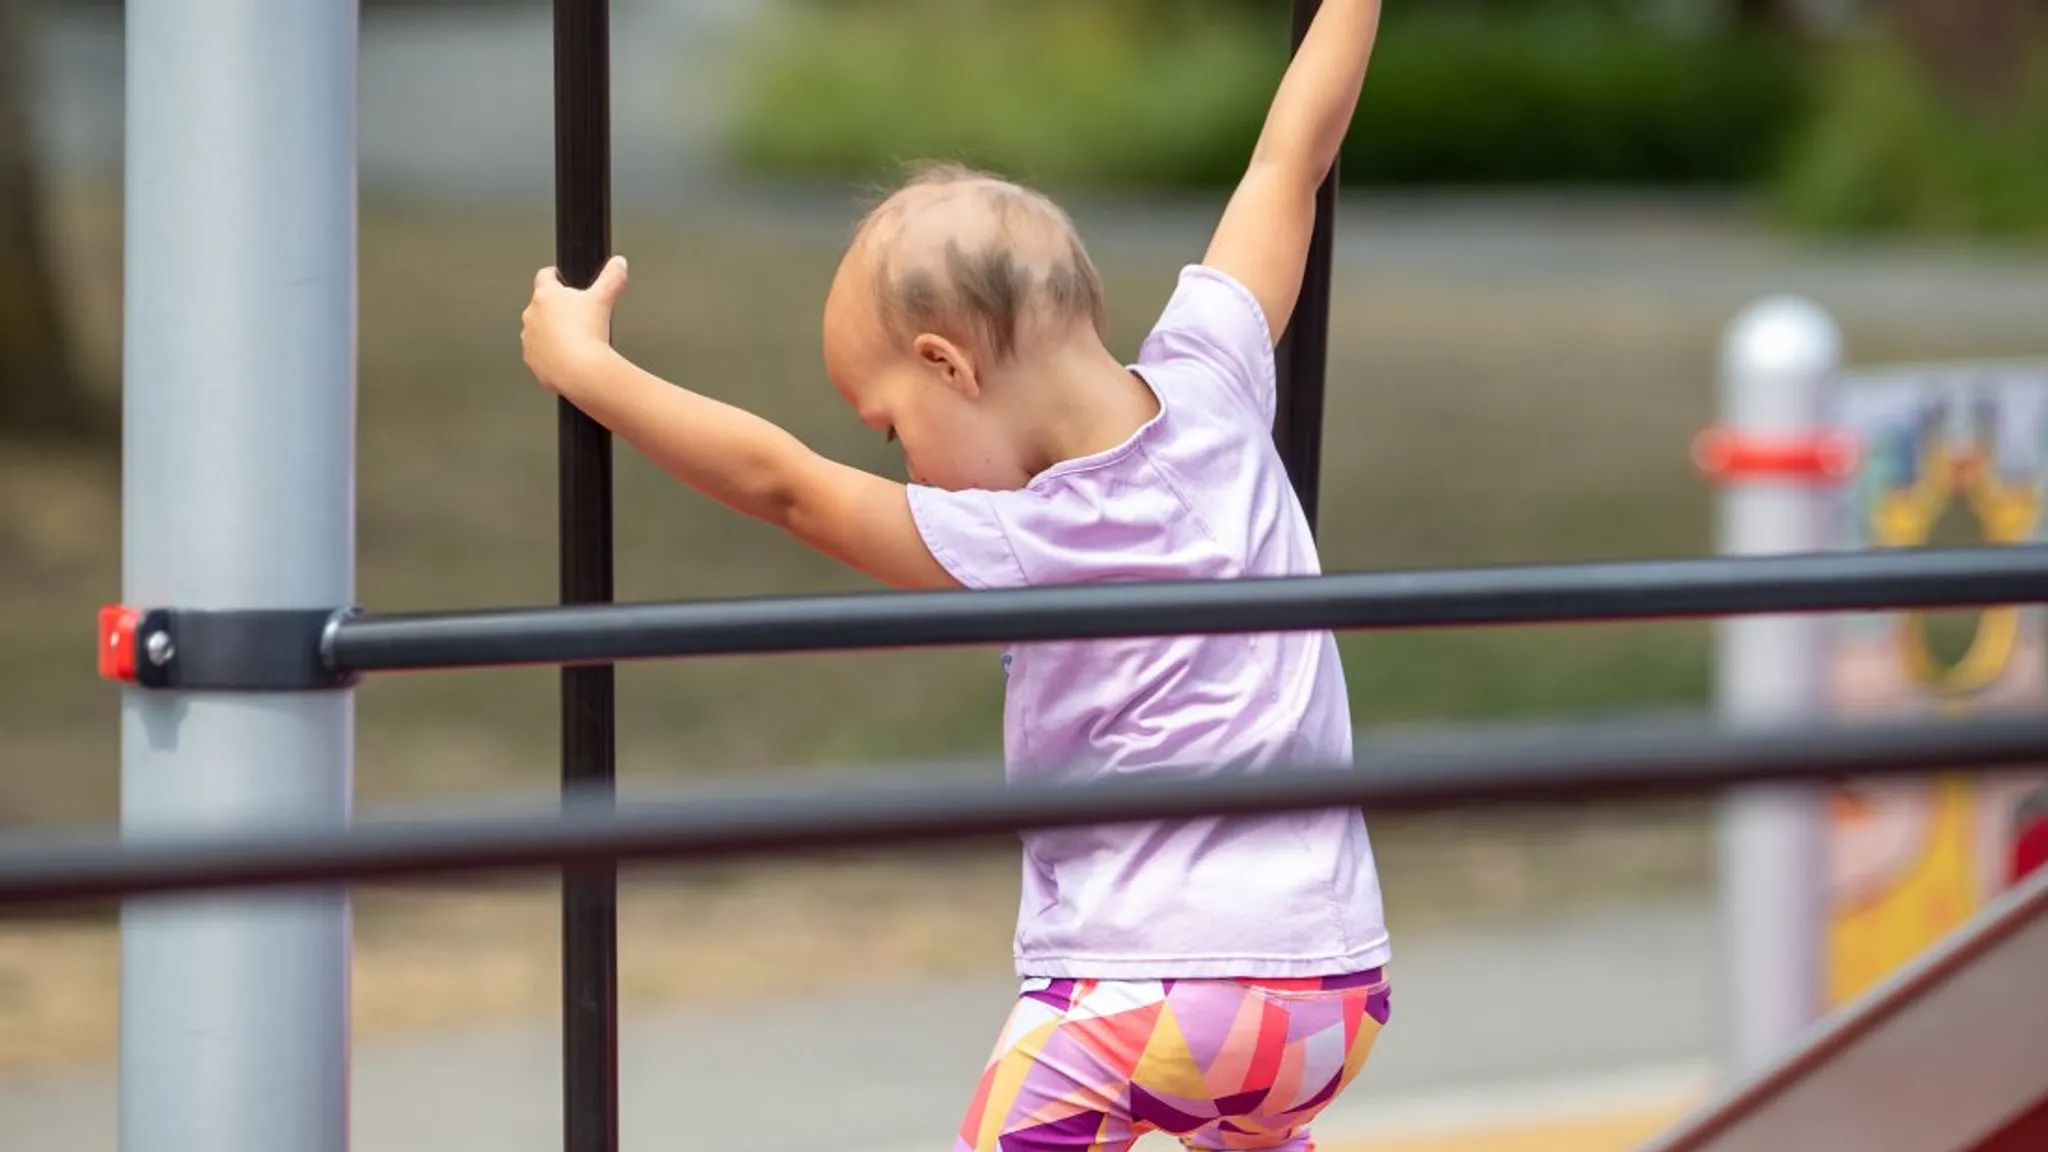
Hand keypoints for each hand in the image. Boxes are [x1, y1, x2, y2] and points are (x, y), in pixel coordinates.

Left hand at [521, 255, 628, 399]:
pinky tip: (568, 358)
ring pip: (539, 330)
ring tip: (574, 340)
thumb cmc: (587, 335)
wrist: (580, 371)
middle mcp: (532, 315)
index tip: (561, 278)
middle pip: (542, 305)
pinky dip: (551, 354)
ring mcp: (530, 339)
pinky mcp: (532, 360)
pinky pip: (540, 354)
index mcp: (546, 296)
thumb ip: (612, 277)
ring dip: (552, 332)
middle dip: (558, 308)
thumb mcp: (604, 299)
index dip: (555, 275)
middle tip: (578, 316)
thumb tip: (619, 263)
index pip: (545, 276)